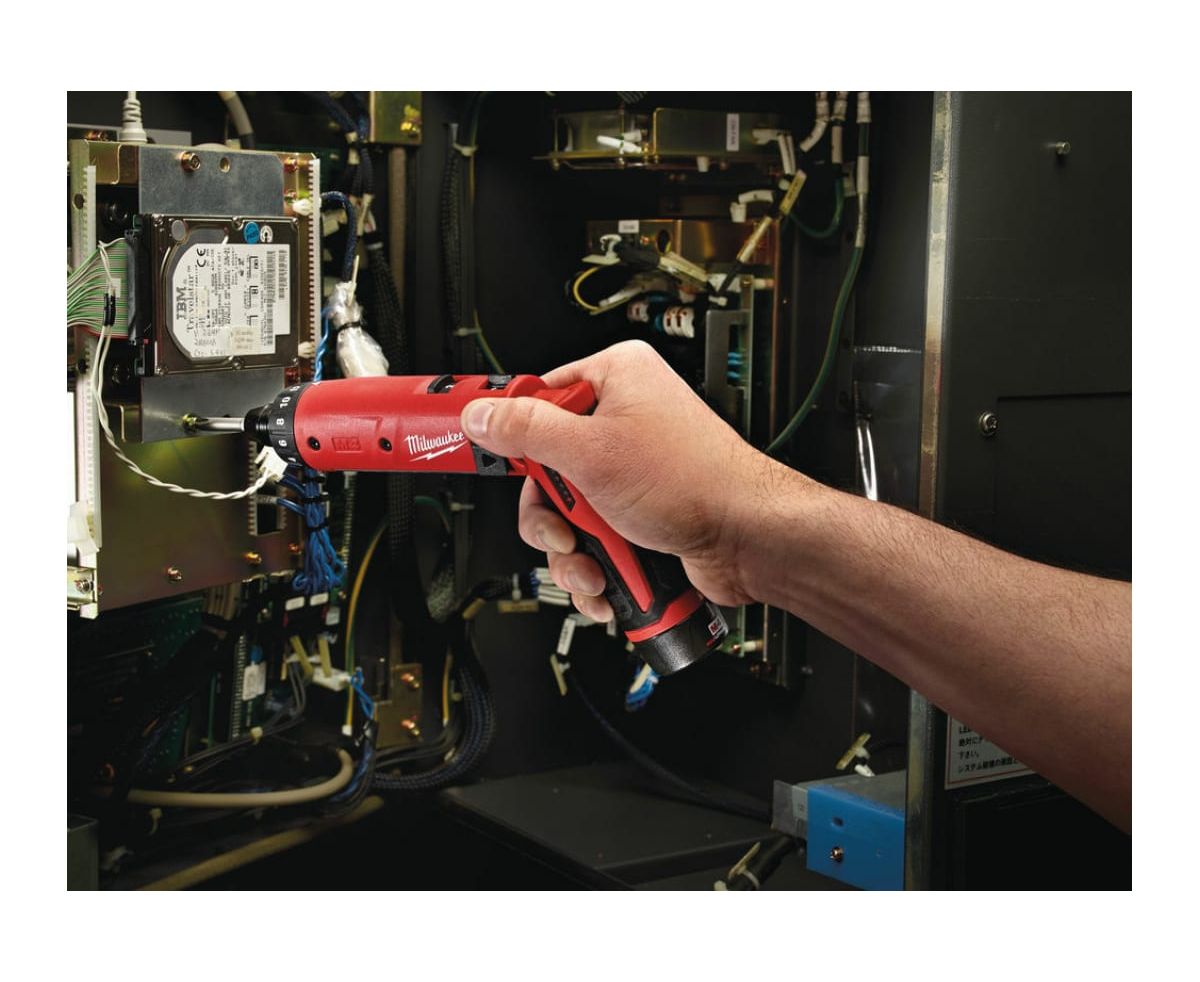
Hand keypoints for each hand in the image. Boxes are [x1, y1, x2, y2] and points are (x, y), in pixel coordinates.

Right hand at [459, 340, 790, 620]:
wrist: (748, 539)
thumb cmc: (696, 481)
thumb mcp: (591, 453)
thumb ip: (527, 432)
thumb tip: (482, 415)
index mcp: (616, 380)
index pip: (538, 399)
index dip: (514, 436)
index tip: (484, 454)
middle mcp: (625, 420)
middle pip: (546, 467)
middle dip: (551, 515)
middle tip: (564, 528)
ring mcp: (631, 470)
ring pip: (567, 513)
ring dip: (571, 552)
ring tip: (592, 564)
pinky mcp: (639, 512)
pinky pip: (593, 538)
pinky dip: (593, 565)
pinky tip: (605, 581)